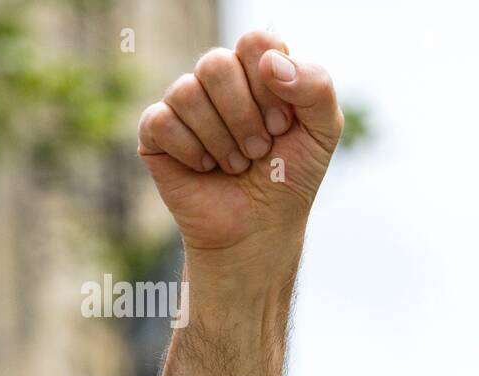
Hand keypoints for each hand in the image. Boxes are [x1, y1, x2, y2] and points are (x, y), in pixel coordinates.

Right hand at [136, 30, 342, 268]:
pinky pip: (162, 120)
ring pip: (187, 92)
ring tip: (237, 166)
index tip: (284, 124)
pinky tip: (207, 169)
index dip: (271, 85)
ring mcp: (184, 103)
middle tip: (261, 150)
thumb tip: (270, 63)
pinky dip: (193, 153)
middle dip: (245, 117)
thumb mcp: (323, 132)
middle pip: (216, 63)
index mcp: (256, 70)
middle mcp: (218, 80)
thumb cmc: (289, 178)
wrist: (260, 229)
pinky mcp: (155, 131)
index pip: (256, 43)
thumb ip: (317, 87)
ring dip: (223, 141)